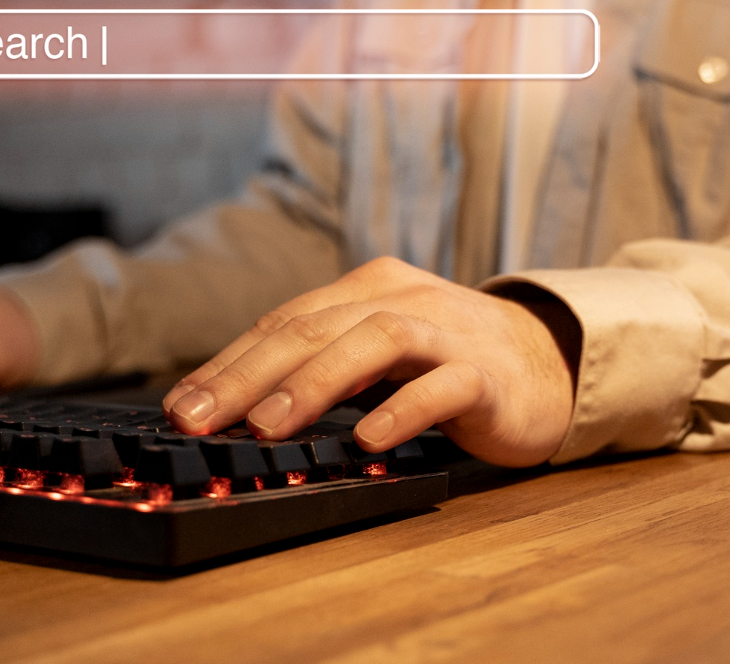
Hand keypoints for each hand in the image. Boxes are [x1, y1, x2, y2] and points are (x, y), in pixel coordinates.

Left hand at [161, 257, 578, 467]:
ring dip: (314, 383)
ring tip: (267, 425)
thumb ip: (324, 369)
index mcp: (369, 290)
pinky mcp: (486, 375)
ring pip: (373, 341)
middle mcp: (403, 300)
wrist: (549, 365)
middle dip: (247, 374)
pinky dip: (401, 409)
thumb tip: (237, 410)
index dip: (228, 363)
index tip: (180, 406)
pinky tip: (368, 440)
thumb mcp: (378, 357)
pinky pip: (441, 386)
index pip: (284, 321)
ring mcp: (447, 333)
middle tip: (197, 418)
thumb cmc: (449, 364)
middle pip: (314, 327)